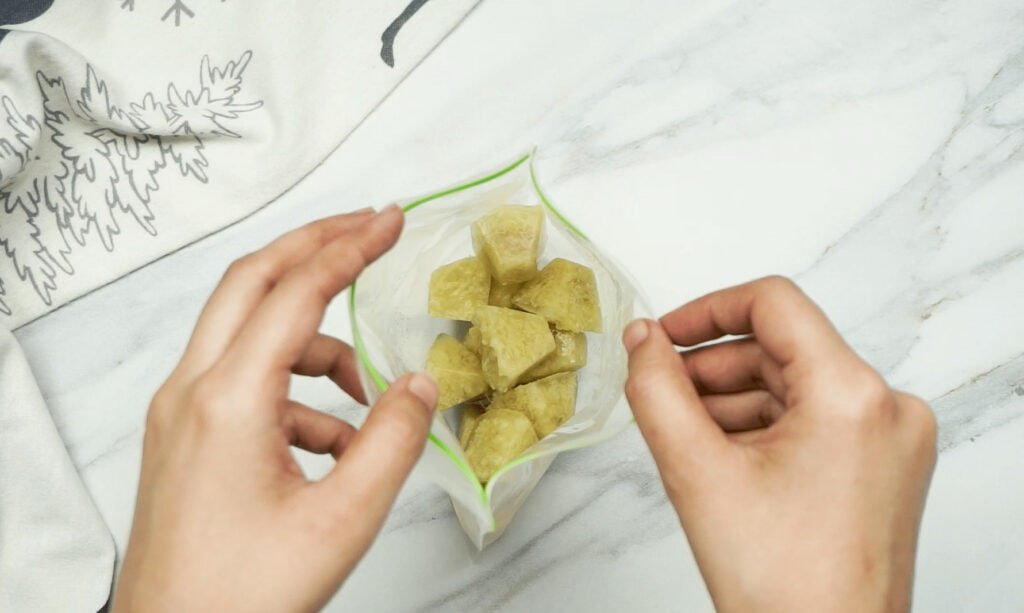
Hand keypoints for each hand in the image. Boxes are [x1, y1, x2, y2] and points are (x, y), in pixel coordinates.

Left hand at [115, 206, 438, 611]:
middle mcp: (191, 392)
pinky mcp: (183, 436)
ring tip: (368, 398)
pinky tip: (333, 448)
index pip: (295, 292)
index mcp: (228, 400)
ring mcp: (180, 413)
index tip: (391, 220)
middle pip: (252, 281)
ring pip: (250, 335)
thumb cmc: (245, 595)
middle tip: (370, 229)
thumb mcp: (343, 520)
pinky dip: (296, 395)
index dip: (350, 247)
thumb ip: (393, 441)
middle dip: (315, 247)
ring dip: (316, 346)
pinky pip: (245, 383)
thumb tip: (422, 384)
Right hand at [623, 276, 935, 612]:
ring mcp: (894, 438)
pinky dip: (765, 428)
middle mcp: (889, 408)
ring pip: (795, 385)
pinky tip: (724, 459)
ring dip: (733, 401)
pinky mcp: (886, 465)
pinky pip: (815, 419)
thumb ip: (656, 390)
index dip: (705, 311)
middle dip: (712, 369)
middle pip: (781, 348)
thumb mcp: (695, 472)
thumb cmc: (781, 585)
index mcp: (853, 395)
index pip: (773, 303)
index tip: (663, 338)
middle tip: (662, 395)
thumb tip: (641, 338)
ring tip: (688, 438)